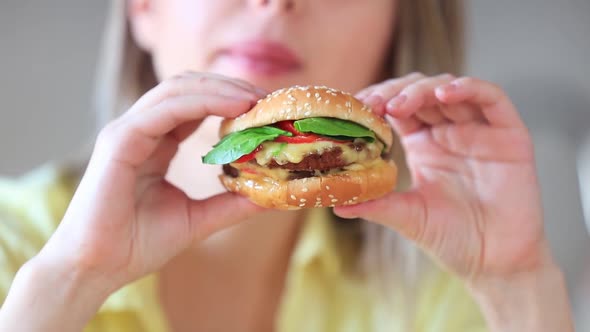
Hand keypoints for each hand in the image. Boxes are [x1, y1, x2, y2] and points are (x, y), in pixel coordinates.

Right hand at [41, 72, 266, 291]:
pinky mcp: (119, 140)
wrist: (97, 268)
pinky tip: (234, 107)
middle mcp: (141, 130)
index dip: (228, 100)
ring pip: (177, 90)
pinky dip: (203, 102)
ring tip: (254, 99)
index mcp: (155, 144)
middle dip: (227, 87)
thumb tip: (269, 197)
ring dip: (220, 88)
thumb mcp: (197, 219)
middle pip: (187, 89)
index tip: (263, 110)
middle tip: (264, 99)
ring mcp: (127, 131)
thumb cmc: (137, 244)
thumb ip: (230, 204)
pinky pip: (166, 109)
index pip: (194, 106)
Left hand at [335, 73, 546, 279]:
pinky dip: (470, 88)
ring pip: (451, 89)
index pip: (398, 107)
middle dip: (395, 92)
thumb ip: (376, 205)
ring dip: (424, 88)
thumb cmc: (452, 238)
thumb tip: (335, 202)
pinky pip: (492, 98)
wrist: (494, 263)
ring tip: (400, 104)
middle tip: (375, 105)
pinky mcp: (509, 135)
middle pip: (421, 92)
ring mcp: (479, 130)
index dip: (378, 101)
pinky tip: (445, 94)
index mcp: (424, 144)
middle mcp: (449, 131)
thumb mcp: (408, 216)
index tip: (357, 108)